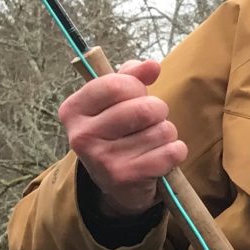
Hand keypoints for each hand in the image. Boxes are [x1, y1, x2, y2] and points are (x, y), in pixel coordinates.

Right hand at [58, 58, 186, 215]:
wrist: (117, 183)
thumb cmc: (119, 132)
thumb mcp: (116, 101)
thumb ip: (131, 77)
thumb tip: (152, 65)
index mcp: (73, 110)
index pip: (118, 84)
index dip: (138, 87)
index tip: (135, 96)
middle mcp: (81, 135)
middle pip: (145, 108)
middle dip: (158, 111)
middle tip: (150, 121)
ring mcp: (102, 159)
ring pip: (162, 130)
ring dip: (166, 133)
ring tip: (151, 142)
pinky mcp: (125, 178)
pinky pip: (171, 152)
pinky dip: (175, 151)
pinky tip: (161, 157)